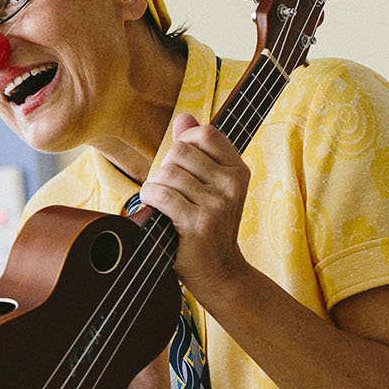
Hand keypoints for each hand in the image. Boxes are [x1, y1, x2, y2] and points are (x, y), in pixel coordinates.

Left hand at [137, 113, 251, 300]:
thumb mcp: (211, 185)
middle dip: (165, 167)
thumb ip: (198, 150)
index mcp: (238, 170)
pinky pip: (161, 194)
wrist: (219, 271)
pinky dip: (150, 198)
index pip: (205, 133)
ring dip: (155, 186)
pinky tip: (155, 208)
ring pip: (167, 173)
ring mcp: (216, 204)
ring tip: (163, 202)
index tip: (180, 164)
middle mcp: (231, 184)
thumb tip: (184, 117)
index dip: (183, 143)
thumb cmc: (209, 225)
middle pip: (180, 152)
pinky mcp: (197, 222)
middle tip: (169, 188)